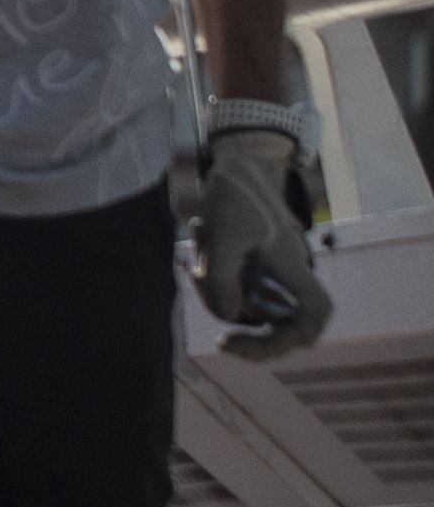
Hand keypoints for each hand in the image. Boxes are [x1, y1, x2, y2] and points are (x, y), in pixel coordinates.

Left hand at [195, 102, 335, 356]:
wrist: (231, 165)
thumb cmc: (233, 196)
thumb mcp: (221, 232)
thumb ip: (222, 276)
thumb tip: (228, 317)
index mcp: (295, 270)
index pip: (311, 321)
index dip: (283, 341)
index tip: (236, 339)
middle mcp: (286, 278)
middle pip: (268, 323)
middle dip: (229, 313)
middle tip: (204, 297)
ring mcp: (267, 275)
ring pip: (239, 306)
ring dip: (210, 286)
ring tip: (197, 244)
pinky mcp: (248, 268)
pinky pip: (226, 289)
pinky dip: (207, 276)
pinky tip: (194, 245)